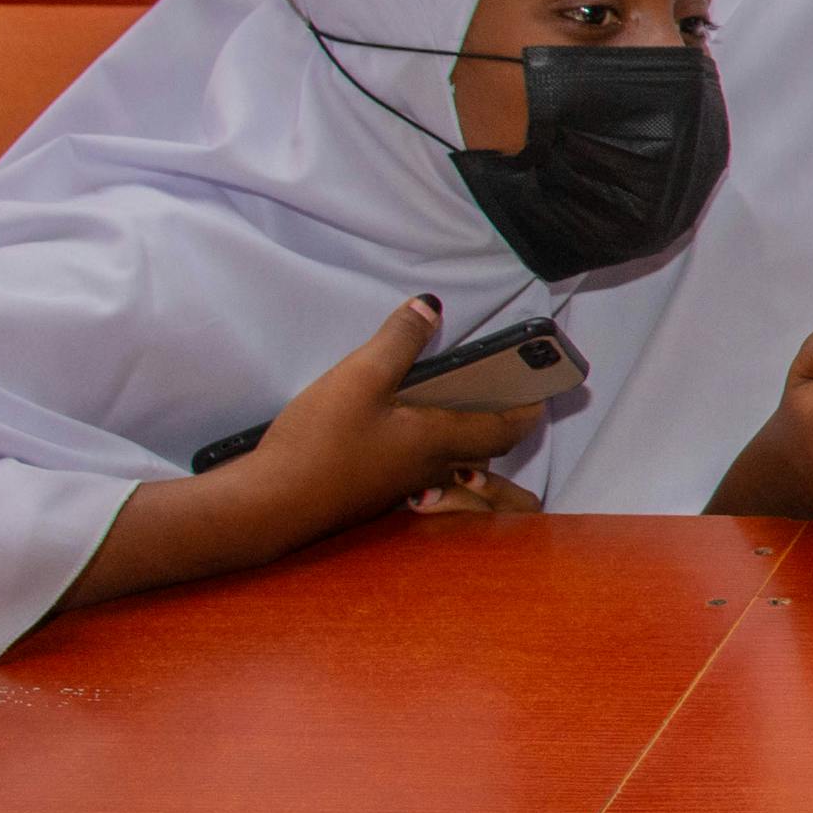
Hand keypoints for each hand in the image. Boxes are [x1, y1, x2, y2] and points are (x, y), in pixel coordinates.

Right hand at [232, 297, 543, 540]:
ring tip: (460, 420)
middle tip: (504, 400)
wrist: (269, 506)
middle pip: (483, 453)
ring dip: (467, 448)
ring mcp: (402, 489)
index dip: (528, 412)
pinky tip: (404, 441)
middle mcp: (431, 471)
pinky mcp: (374, 497)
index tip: (543, 396)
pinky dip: (431, 458)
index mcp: (439, 441)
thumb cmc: (319, 442)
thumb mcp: (359, 378)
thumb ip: (398, 341)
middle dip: (500, 429)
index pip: (503, 430)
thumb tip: (429, 307)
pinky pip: (422, 479)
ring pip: (452, 469)